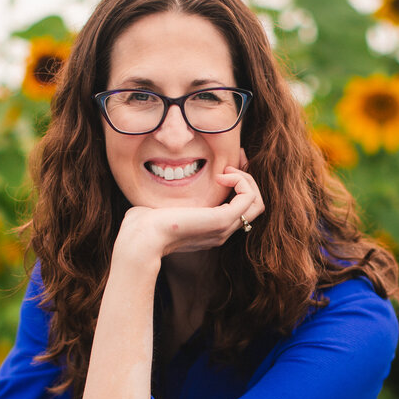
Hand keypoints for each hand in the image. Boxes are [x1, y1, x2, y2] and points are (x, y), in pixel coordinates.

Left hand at [115, 165, 263, 262]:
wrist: (142, 237)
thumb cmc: (145, 223)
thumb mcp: (166, 207)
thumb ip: (176, 198)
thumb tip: (171, 178)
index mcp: (211, 229)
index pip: (240, 207)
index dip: (239, 183)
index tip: (227, 164)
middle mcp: (222, 231)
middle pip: (253, 205)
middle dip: (246, 178)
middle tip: (232, 161)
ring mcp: (224, 228)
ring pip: (256, 202)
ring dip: (245, 179)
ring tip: (225, 170)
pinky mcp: (221, 220)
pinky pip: (248, 197)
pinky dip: (240, 181)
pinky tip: (220, 175)